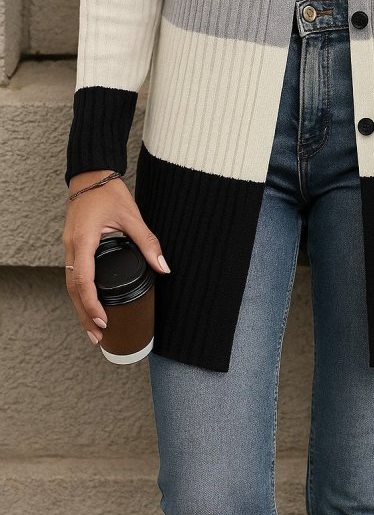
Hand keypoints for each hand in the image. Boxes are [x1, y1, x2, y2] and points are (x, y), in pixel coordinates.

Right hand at [63, 171, 170, 347]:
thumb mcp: (132, 216)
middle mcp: (72, 247)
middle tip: (97, 338)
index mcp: (84, 240)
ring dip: (80, 308)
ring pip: (70, 284)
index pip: (83, 280)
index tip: (102, 322)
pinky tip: (88, 305)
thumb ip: (147, 242)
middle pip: (73, 289)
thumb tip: (163, 267)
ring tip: (92, 330)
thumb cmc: (108, 192)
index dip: (91, 304)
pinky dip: (79, 294)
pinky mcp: (73, 247)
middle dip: (84, 315)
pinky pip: (72, 275)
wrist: (91, 176)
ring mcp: (69, 247)